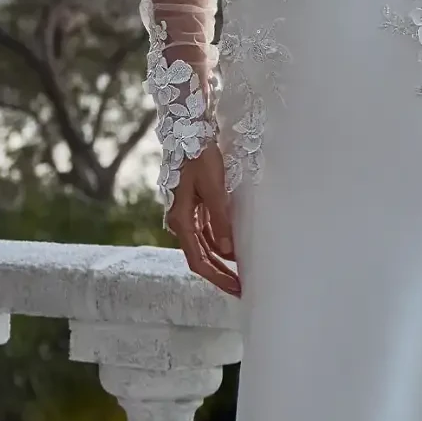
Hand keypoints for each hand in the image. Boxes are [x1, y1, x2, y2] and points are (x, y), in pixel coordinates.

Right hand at [168, 140, 239, 296]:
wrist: (188, 132)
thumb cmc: (199, 157)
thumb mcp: (213, 188)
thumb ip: (220, 219)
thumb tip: (228, 250)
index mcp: (181, 219)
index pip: (198, 259)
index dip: (217, 276)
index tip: (235, 288)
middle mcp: (180, 221)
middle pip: (200, 257)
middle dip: (220, 274)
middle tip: (241, 288)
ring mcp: (186, 215)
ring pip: (203, 246)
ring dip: (220, 261)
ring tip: (240, 273)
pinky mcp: (193, 207)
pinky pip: (206, 233)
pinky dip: (219, 244)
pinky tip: (233, 250)